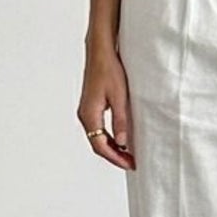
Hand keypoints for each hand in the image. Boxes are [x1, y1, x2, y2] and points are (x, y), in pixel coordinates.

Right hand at [78, 47, 135, 169]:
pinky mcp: (90, 107)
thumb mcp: (120, 97)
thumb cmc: (109, 70)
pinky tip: (121, 139)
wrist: (100, 53)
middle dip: (114, 156)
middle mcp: (84, 115)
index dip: (116, 158)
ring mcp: (86, 112)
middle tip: (132, 163)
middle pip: (97, 144)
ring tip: (128, 154)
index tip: (130, 164)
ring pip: (97, 138)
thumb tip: (123, 143)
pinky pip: (98, 129)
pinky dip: (109, 138)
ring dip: (112, 148)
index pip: (100, 145)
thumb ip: (121, 121)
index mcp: (90, 115)